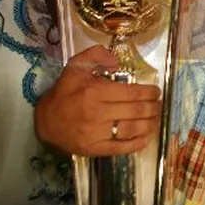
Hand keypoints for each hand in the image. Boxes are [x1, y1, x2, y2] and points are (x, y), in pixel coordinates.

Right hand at [34, 45, 162, 156]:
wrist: (46, 121)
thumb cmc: (65, 92)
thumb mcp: (76, 66)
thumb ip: (96, 56)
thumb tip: (116, 61)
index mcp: (94, 91)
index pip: (131, 93)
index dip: (149, 93)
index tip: (156, 91)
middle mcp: (97, 113)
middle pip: (135, 111)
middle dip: (153, 107)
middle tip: (159, 104)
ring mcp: (96, 133)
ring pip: (131, 129)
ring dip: (149, 124)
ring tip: (156, 118)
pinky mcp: (94, 149)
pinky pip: (120, 148)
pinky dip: (136, 144)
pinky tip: (146, 138)